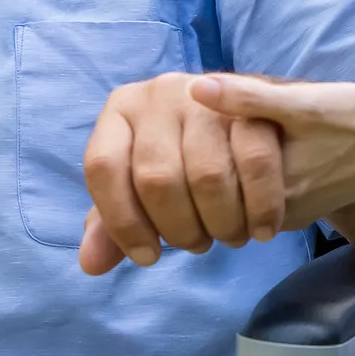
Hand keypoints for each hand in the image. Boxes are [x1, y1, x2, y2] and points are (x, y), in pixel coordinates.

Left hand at [78, 73, 288, 274]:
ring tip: (230, 235)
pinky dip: (260, 204)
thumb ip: (117, 223)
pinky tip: (263, 229)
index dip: (123, 222)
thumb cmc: (186, 161)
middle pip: (156, 178)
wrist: (256, 123)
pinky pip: (255, 160)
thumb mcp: (144, 188)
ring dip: (222, 223)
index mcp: (121, 109)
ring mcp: (209, 92)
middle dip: (180, 229)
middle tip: (200, 244)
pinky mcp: (257, 98)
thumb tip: (91, 263)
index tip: (148, 257)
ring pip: (208, 175)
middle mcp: (158, 93)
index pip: (103, 167)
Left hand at [186, 74, 354, 230]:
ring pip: (236, 203)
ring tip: (225, 137)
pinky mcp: (302, 207)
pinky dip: (245, 179)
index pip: (206, 196)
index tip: (187, 136)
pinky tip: (250, 148)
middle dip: (203, 172)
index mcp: (273, 194)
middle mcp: (278, 216)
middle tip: (203, 133)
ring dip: (225, 175)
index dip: (189, 167)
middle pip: (217, 204)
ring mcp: (291, 215)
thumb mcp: (301, 102)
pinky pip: (257, 200)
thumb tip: (194, 89)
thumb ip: (247, 98)